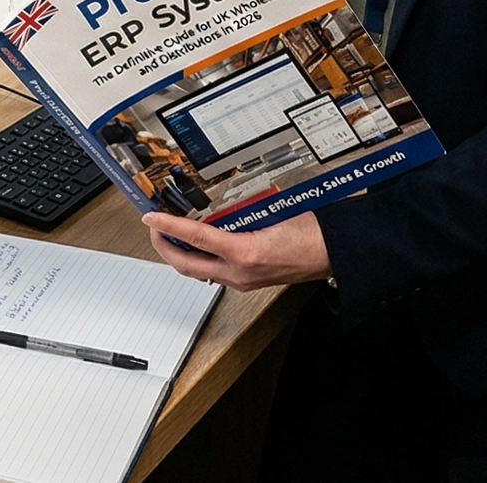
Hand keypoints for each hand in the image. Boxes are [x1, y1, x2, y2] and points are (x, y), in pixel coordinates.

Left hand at [141, 210, 329, 291]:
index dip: (168, 226)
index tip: (151, 217)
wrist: (334, 253)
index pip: (195, 237)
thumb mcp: (273, 213)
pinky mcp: (248, 280)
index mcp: (246, 253)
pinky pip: (214, 270)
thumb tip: (216, 205)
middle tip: (153, 227)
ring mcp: (243, 280)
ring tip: (170, 233)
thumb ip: (241, 213)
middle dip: (163, 246)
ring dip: (180, 252)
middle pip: (186, 264)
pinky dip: (200, 256)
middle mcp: (241, 272)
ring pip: (198, 270)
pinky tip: (198, 243)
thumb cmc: (313, 234)